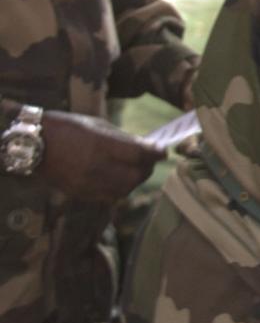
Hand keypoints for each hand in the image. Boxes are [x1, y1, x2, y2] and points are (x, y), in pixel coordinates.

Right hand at [36, 110, 165, 202]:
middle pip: (135, 176)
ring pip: (124, 190)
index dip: (156, 153)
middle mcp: (94, 166)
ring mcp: (86, 182)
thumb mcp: (98, 125)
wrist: (34, 144)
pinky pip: (109, 197)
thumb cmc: (69, 128)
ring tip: (134, 170)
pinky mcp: (79, 193)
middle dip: (146, 169)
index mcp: (100, 144)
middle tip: (149, 161)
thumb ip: (123, 139)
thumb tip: (147, 148)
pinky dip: (119, 189)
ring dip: (134, 181)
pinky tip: (118, 179)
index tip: (163, 152)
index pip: (139, 153)